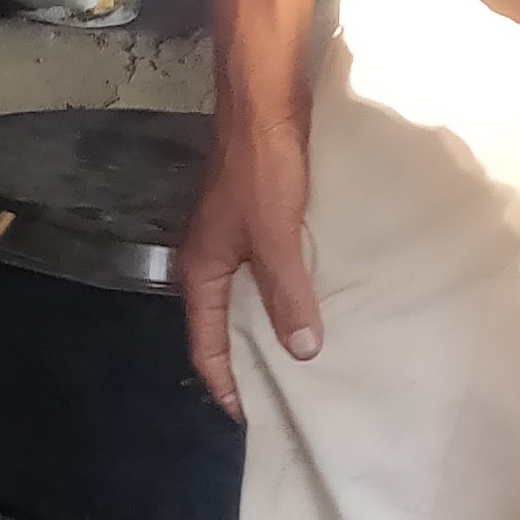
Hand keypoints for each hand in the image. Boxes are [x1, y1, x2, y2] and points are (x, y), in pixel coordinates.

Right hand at [179, 120, 321, 418]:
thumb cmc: (261, 168)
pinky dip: (287, 294)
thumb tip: (304, 352)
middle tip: (284, 398)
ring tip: (306, 358)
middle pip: (224, 325)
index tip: (251, 418)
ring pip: (249, 298)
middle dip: (248, 362)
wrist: (264, 101)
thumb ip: (287, 294)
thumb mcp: (275, 237)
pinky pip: (269, 271)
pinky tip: (317, 302)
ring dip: (271, 327)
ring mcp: (234, 238)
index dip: (224, 382)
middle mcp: (212, 258)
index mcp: (202, 270)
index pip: (205, 343)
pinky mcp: (258, 218)